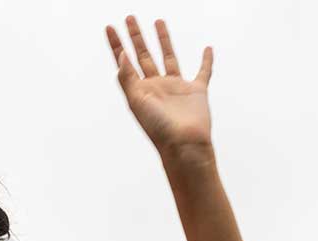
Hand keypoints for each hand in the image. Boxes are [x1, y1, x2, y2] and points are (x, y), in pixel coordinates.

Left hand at [105, 17, 213, 155]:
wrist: (184, 145)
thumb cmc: (159, 128)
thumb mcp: (137, 102)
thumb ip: (127, 77)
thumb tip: (122, 54)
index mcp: (140, 90)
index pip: (125, 62)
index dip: (117, 45)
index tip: (110, 27)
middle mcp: (156, 86)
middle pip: (144, 55)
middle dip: (136, 36)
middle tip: (130, 18)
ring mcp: (177, 88)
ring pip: (169, 57)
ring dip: (163, 39)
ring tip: (158, 21)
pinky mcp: (197, 91)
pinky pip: (203, 72)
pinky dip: (206, 61)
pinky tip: (207, 49)